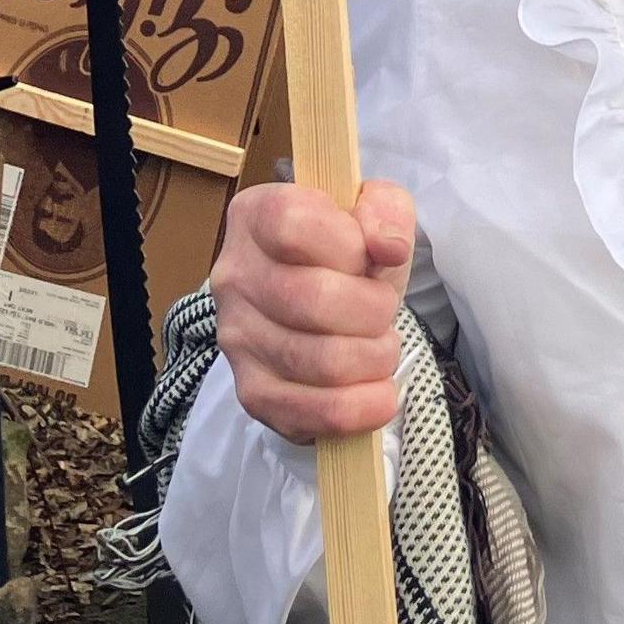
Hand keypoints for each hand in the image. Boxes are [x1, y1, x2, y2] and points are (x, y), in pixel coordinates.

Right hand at [214, 180, 414, 443]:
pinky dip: (356, 409)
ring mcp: (236, 339)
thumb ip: (386, 211)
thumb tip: (389, 248)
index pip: (294, 226)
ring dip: (372, 359)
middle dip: (372, 310)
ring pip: (316, 361)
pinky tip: (378, 396)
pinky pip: (305, 413)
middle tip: (386, 310)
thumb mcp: (374, 211)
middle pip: (311, 299)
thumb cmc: (347, 250)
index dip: (349, 245)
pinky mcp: (251, 392)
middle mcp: (234, 276)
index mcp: (256, 215)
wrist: (321, 302)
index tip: (372, 256)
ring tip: (382, 349)